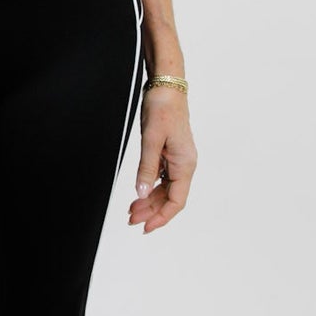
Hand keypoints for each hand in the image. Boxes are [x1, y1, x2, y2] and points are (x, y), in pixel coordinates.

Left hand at [128, 88, 196, 230]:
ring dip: (150, 201)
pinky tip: (139, 193)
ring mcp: (178, 160)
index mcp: (185, 164)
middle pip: (170, 198)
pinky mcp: (171, 154)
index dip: (162, 217)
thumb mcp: (151, 139)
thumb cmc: (163, 108)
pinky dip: (150, 188)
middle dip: (151, 211)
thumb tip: (140, 193)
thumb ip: (146, 168)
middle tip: (131, 219)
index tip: (146, 227)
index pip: (176, 201)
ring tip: (132, 210)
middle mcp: (184, 165)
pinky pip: (162, 178)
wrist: (167, 88)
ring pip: (166, 189)